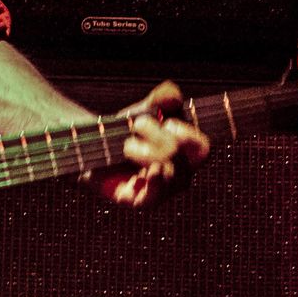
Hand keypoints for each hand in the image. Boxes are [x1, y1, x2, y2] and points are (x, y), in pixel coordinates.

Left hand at [91, 80, 208, 208]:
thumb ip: (160, 98)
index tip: (168, 123)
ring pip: (168, 176)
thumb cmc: (126, 130)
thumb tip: (173, 96)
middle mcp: (178, 174)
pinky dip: (153, 186)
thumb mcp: (144, 109)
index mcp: (185, 153)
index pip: (202, 149)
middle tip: (138, 125)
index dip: (188, 135)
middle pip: (181, 158)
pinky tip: (147, 175)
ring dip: (145, 152)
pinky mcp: (138, 200)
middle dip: (159, 137)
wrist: (95, 147)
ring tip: (127, 145)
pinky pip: (152, 199)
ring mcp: (160, 190)